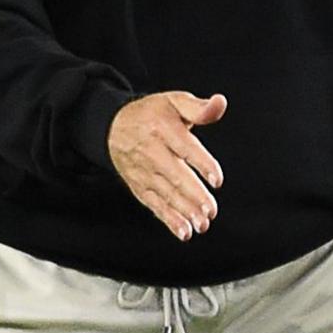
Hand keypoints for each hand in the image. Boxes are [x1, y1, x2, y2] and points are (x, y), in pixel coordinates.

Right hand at [108, 92, 226, 240]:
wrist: (112, 127)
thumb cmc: (151, 115)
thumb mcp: (174, 101)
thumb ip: (199, 107)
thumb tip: (220, 103)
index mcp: (162, 128)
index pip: (185, 147)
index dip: (202, 163)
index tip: (217, 179)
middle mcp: (152, 151)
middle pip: (175, 175)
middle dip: (193, 194)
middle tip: (210, 209)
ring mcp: (144, 172)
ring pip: (166, 194)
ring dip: (184, 211)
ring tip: (202, 223)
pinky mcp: (139, 187)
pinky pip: (155, 205)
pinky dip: (169, 220)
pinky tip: (184, 231)